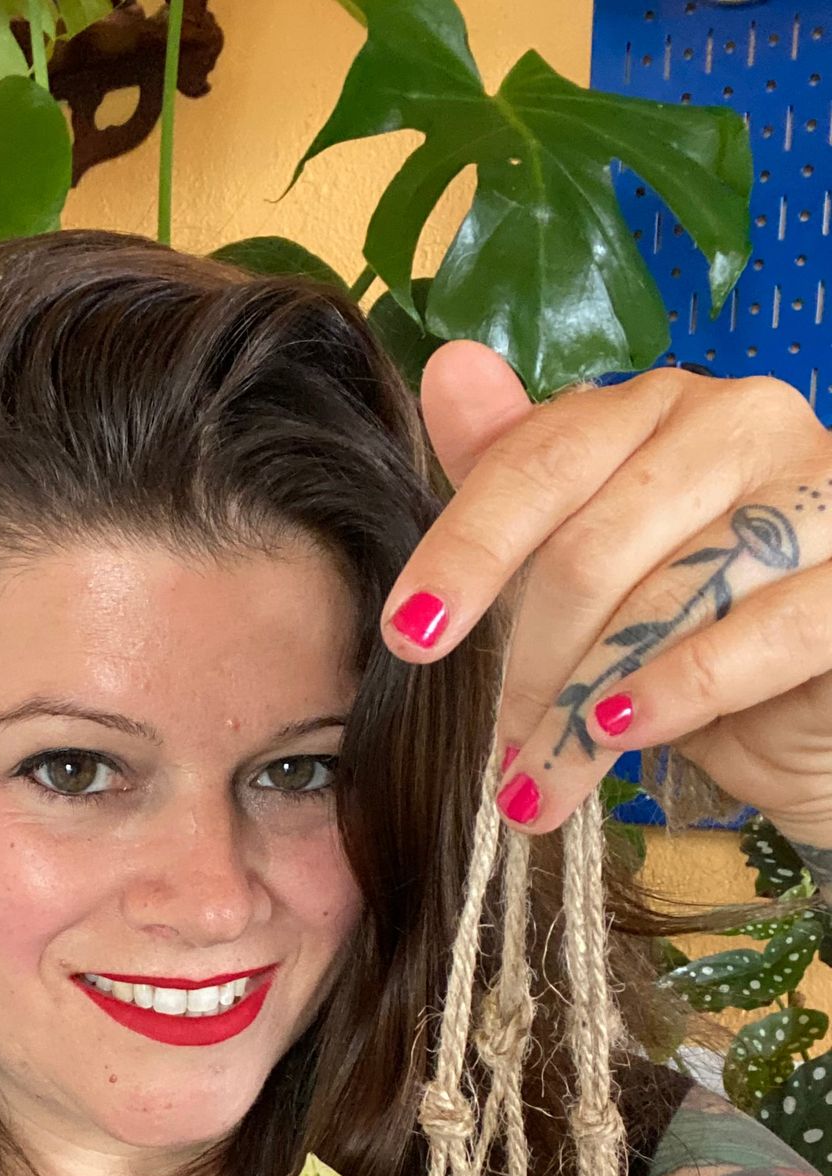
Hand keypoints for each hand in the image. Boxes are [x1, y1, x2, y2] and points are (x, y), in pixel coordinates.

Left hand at [381, 340, 831, 852]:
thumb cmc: (694, 629)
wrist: (816, 707)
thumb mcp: (593, 562)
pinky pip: (761, 632)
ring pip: (664, 598)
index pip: (540, 462)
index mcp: (662, 407)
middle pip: (590, 545)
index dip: (466, 551)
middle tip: (503, 750)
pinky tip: (625, 733)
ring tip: (543, 782)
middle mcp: (745, 422)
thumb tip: (446, 369)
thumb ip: (522, 474)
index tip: (409, 636)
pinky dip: (679, 691)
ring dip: (584, 708)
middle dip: (528, 666)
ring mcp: (821, 491)